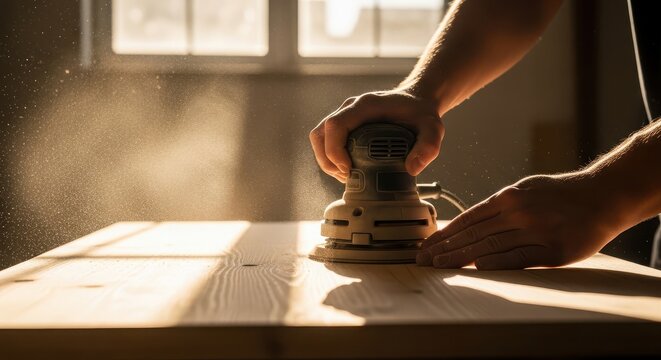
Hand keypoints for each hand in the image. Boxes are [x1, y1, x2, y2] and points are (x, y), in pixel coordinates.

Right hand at [309, 89, 443, 181]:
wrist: (417, 101)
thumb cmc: (421, 113)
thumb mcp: (432, 129)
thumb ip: (428, 147)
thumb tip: (412, 169)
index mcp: (366, 106)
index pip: (335, 125)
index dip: (334, 150)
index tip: (348, 169)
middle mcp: (351, 109)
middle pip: (321, 134)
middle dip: (328, 160)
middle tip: (346, 177)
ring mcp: (346, 116)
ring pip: (320, 138)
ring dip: (326, 161)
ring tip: (345, 176)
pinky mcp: (346, 125)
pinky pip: (327, 141)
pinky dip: (331, 158)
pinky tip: (347, 170)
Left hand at [416, 173, 620, 269]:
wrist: (602, 196)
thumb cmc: (562, 194)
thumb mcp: (526, 190)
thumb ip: (500, 207)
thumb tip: (472, 222)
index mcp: (508, 198)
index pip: (467, 219)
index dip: (444, 234)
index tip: (426, 245)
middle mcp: (516, 212)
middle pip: (472, 234)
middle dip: (444, 247)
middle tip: (422, 259)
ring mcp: (534, 231)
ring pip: (489, 245)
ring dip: (460, 257)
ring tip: (439, 265)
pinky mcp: (551, 250)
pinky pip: (518, 257)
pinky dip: (495, 263)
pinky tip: (475, 268)